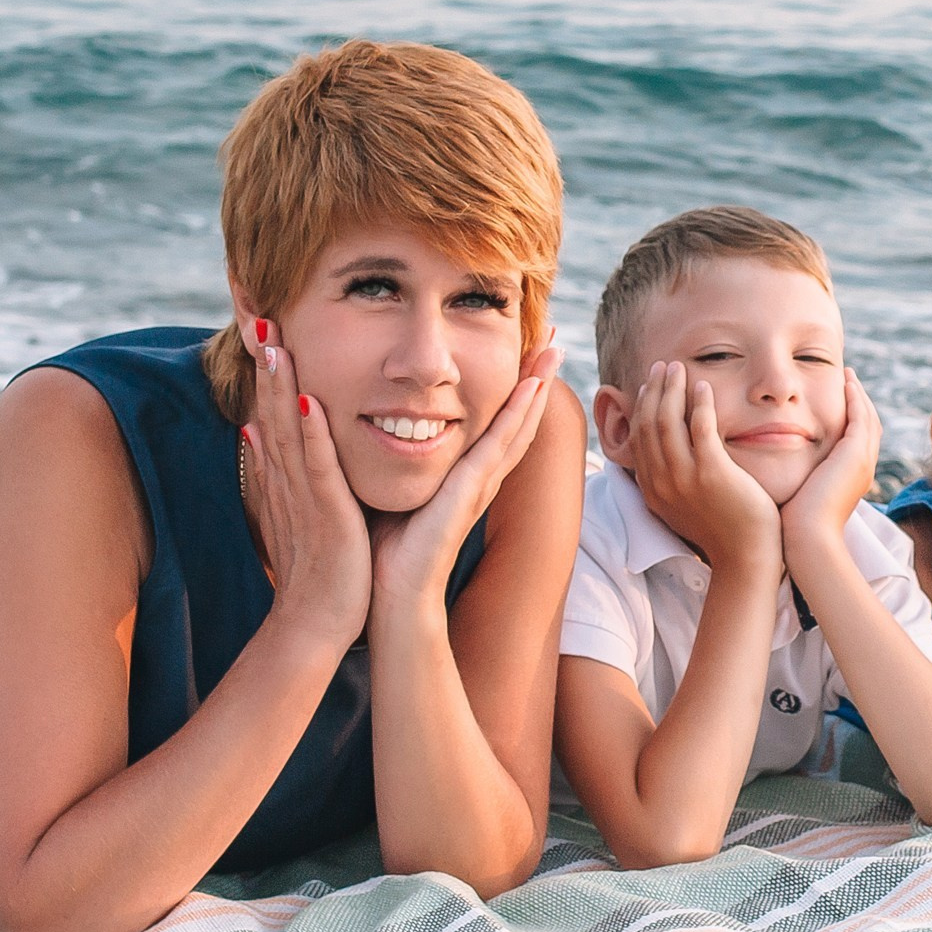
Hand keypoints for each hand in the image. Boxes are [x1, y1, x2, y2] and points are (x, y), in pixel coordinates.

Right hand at [244, 322, 372, 651]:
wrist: (316, 624)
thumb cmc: (312, 571)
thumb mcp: (288, 512)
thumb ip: (272, 470)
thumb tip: (250, 427)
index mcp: (283, 478)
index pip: (270, 414)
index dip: (264, 373)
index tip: (260, 329)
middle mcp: (287, 481)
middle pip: (272, 412)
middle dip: (266, 366)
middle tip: (258, 317)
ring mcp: (303, 496)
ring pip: (288, 430)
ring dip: (281, 386)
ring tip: (274, 343)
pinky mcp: (325, 514)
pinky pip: (318, 467)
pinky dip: (311, 434)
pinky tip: (308, 400)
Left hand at [369, 341, 564, 605]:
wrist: (392, 596)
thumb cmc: (388, 548)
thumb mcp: (395, 489)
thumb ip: (395, 459)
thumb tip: (378, 425)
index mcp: (464, 476)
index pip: (496, 423)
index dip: (513, 388)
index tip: (524, 350)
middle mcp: (480, 477)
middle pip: (518, 418)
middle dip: (537, 376)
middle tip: (554, 336)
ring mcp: (481, 485)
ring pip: (518, 424)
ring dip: (538, 385)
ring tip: (553, 347)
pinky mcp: (472, 494)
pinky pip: (500, 445)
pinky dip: (518, 415)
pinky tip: (531, 386)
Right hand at [628, 361, 780, 575]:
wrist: (746, 557)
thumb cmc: (723, 531)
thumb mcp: (685, 507)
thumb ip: (674, 480)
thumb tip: (672, 457)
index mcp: (652, 490)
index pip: (638, 437)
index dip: (642, 406)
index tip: (651, 386)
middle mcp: (661, 482)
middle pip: (648, 423)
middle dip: (654, 390)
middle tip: (663, 367)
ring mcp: (684, 478)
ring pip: (668, 420)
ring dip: (672, 388)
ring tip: (679, 368)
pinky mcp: (712, 473)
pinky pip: (701, 427)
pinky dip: (700, 402)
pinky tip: (705, 386)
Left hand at [782, 369, 879, 550]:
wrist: (808, 539)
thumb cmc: (795, 526)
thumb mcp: (798, 498)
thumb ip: (796, 482)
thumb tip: (779, 476)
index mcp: (851, 478)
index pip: (858, 440)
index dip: (852, 418)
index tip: (840, 400)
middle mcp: (862, 468)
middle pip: (869, 426)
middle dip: (860, 402)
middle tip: (850, 379)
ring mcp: (862, 461)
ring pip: (868, 418)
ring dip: (859, 394)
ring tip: (849, 375)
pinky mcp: (855, 454)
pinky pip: (860, 417)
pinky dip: (856, 398)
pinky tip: (846, 382)